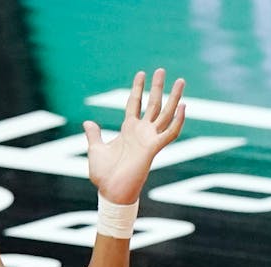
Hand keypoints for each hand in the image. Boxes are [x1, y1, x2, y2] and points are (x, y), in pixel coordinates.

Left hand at [84, 68, 186, 204]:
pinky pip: (170, 133)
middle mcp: (141, 132)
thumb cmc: (104, 175)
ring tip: (180, 81)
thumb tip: (88, 122)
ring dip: (174, 98)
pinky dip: (178, 121)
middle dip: (158, 87)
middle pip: (153, 104)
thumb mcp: (96, 150)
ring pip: (165, 114)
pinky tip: (183, 107)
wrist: (110, 192)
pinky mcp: (154, 149)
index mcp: (128, 130)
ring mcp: (149, 139)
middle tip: (162, 70)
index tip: (141, 73)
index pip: (135, 103)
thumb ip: (94, 135)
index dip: (137, 88)